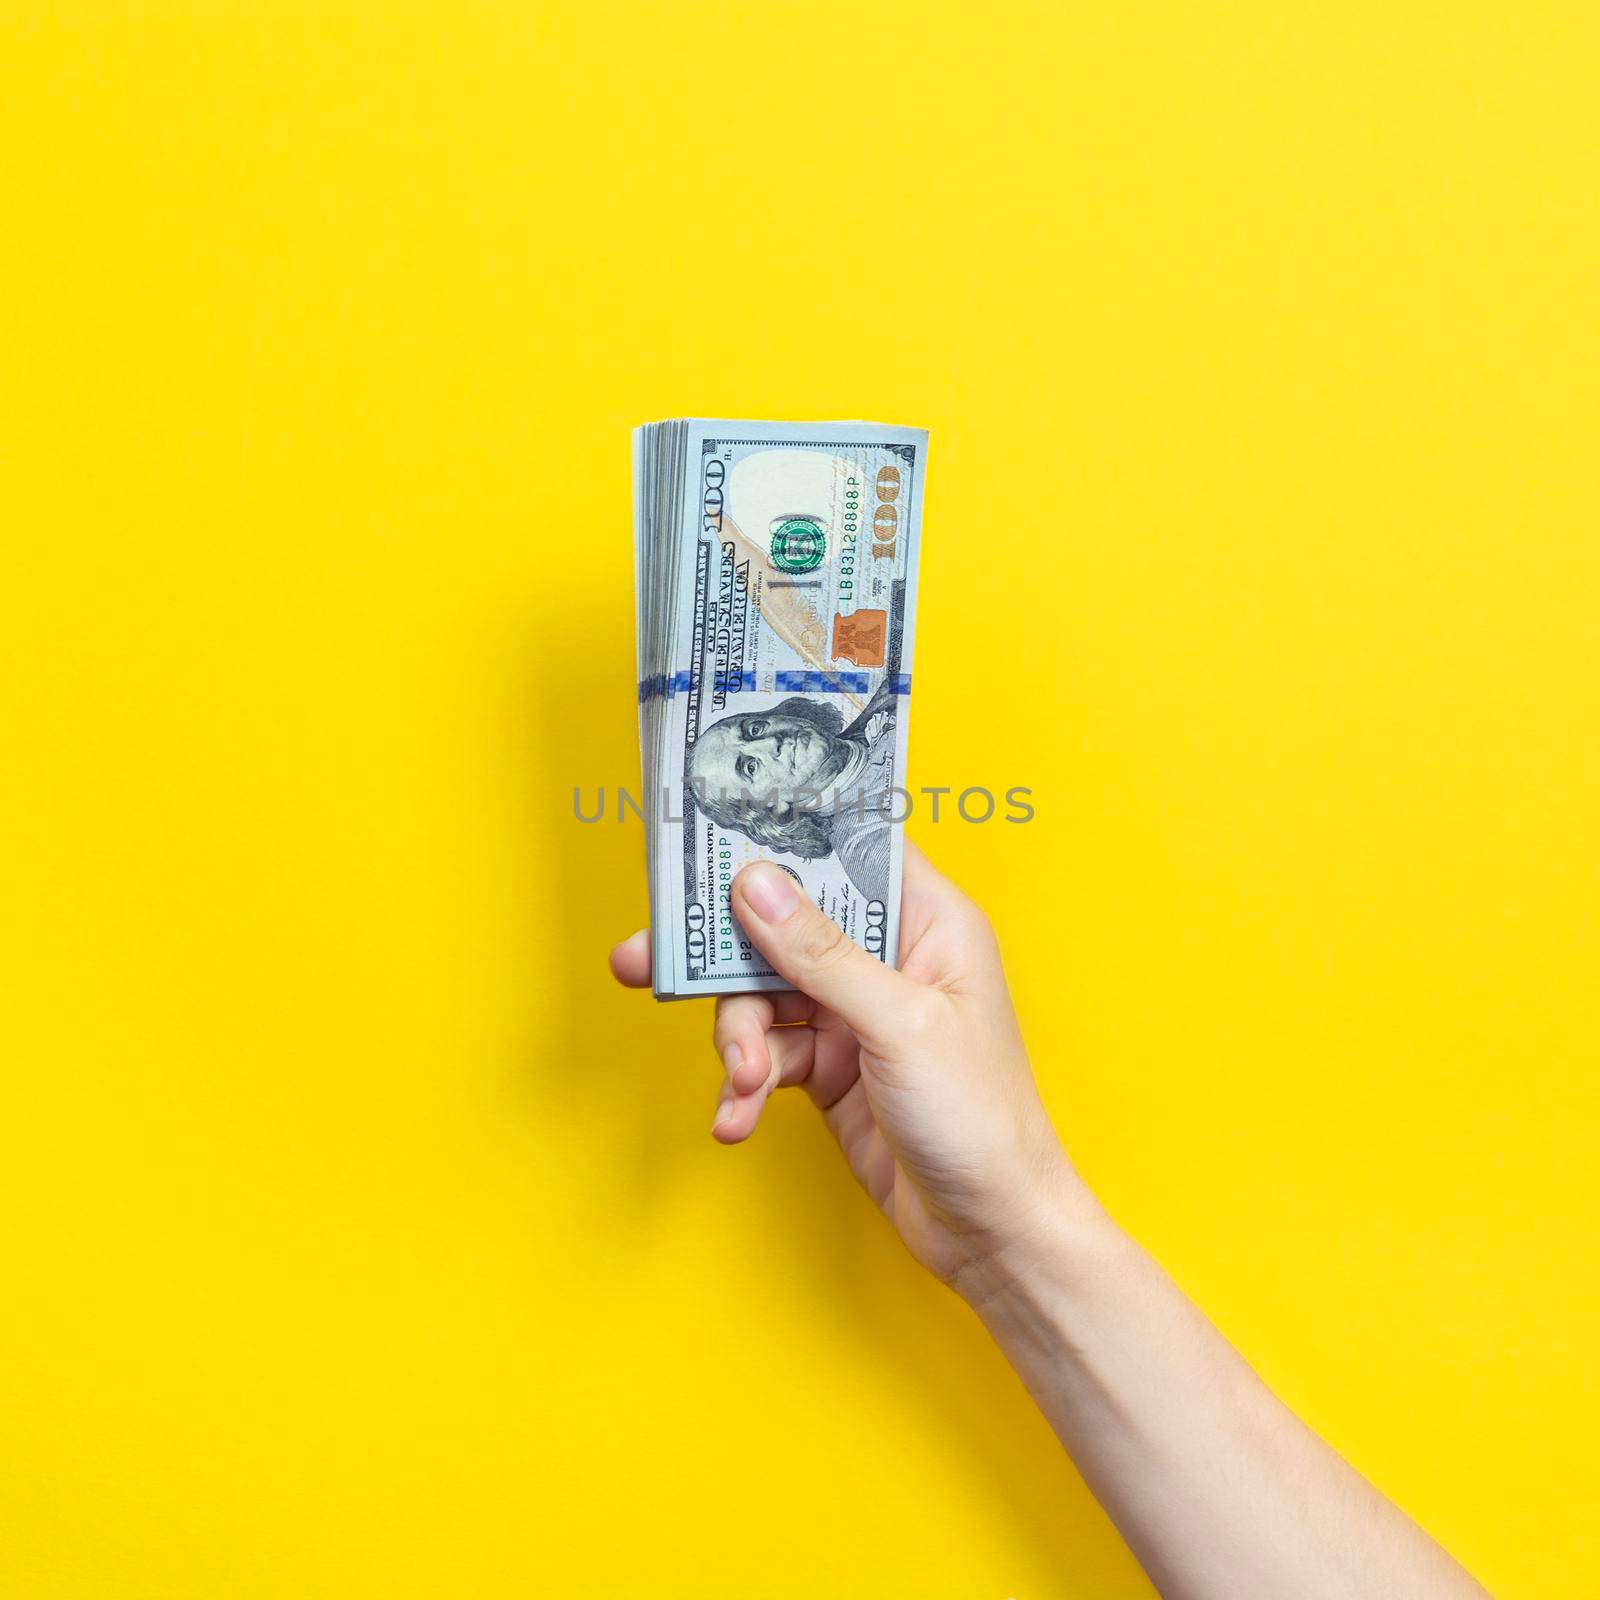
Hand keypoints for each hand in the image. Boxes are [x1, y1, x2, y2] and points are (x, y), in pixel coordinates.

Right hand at [608, 843, 1094, 1294]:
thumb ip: (823, 954)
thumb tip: (758, 884)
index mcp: (929, 923)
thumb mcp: (899, 1025)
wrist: (991, 1232)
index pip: (849, 850)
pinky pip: (766, 1053)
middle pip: (785, 924)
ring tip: (741, 1081)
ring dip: (739, 1039)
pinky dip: (745, 1082)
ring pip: (763, 994)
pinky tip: (737, 1116)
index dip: (783, 839)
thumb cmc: (983, 1120)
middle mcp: (890, 958)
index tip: (711, 841)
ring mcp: (856, 1013)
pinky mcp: (831, 1066)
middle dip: (721, 953)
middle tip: (647, 961)